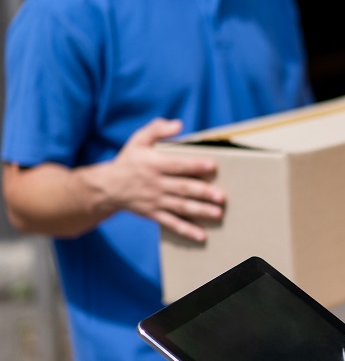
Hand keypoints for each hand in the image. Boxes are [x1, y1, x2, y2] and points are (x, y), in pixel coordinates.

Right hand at [103, 118, 224, 240]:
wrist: (107, 187)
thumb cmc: (128, 161)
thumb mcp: (138, 140)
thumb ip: (157, 129)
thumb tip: (178, 124)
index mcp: (153, 164)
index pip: (176, 165)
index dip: (194, 165)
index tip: (212, 166)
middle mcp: (156, 184)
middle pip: (182, 188)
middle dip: (203, 193)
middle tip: (221, 196)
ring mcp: (155, 201)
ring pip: (181, 207)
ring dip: (200, 211)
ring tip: (217, 214)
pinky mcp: (154, 214)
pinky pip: (172, 223)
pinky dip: (186, 230)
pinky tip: (201, 236)